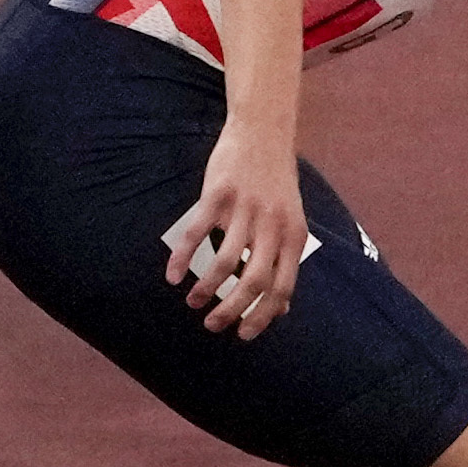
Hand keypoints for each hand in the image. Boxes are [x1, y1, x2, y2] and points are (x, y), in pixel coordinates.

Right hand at [167, 132, 310, 335]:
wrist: (263, 132)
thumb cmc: (276, 183)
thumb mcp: (290, 221)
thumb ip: (284, 262)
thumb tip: (280, 309)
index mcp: (294, 235)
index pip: (282, 288)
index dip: (262, 316)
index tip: (243, 334)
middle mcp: (272, 225)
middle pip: (253, 281)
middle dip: (232, 310)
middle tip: (213, 325)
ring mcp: (245, 209)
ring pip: (224, 261)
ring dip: (206, 288)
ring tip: (194, 301)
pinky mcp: (218, 194)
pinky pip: (197, 233)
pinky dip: (183, 258)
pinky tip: (173, 275)